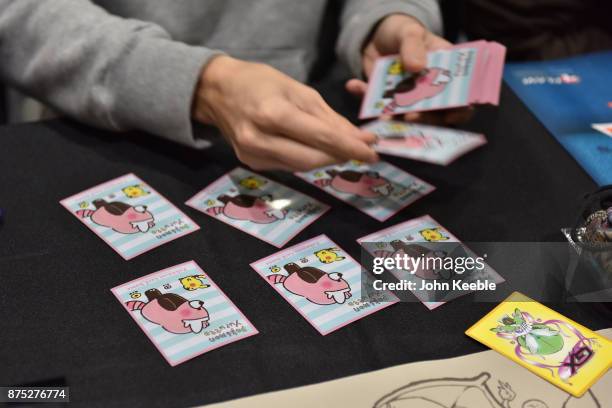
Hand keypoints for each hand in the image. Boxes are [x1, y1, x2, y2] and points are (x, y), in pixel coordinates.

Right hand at [193, 56, 377, 171]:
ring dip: (327, 159)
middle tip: (363, 151)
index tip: (372, 152)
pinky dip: (307, 159)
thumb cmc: (259, 82)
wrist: (217, 92)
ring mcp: (253, 156)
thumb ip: (328, 117)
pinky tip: (316, 150)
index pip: (320, 137)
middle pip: (312, 159)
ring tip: (343, 149)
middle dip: (341, 156)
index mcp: (272, 113)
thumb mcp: (298, 89)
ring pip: (302, 167)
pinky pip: (289, 166)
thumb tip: (358, 139)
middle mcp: (260, 139)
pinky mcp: (251, 164)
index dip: (350, 147)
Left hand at [345, 14, 472, 124]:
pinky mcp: (386, 103)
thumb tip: (417, 67)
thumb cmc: (401, 31)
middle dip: (426, 118)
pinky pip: (378, 108)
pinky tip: (354, 85)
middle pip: (436, 114)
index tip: (451, 114)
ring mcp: (408, 100)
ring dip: (397, 119)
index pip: (461, 97)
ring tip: (385, 116)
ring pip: (407, 118)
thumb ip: (413, 46)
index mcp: (445, 73)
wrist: (375, 35)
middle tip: (411, 116)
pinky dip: (366, 101)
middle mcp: (429, 92)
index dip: (460, 110)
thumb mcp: (409, 32)